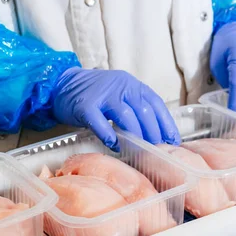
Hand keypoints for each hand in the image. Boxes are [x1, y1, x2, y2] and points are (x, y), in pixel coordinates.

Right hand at [52, 68, 179, 149]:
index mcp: (133, 85)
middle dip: (153, 133)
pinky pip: (101, 122)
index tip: (173, 141)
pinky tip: (115, 146)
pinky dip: (110, 136)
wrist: (62, 85)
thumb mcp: (120, 95)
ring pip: (126, 116)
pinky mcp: (85, 105)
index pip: (156, 104)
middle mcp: (121, 86)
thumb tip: (157, 135)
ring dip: (136, 136)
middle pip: (144, 111)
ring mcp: (103, 95)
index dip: (166, 123)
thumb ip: (136, 109)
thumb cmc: (95, 95)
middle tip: (156, 150)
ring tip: (139, 150)